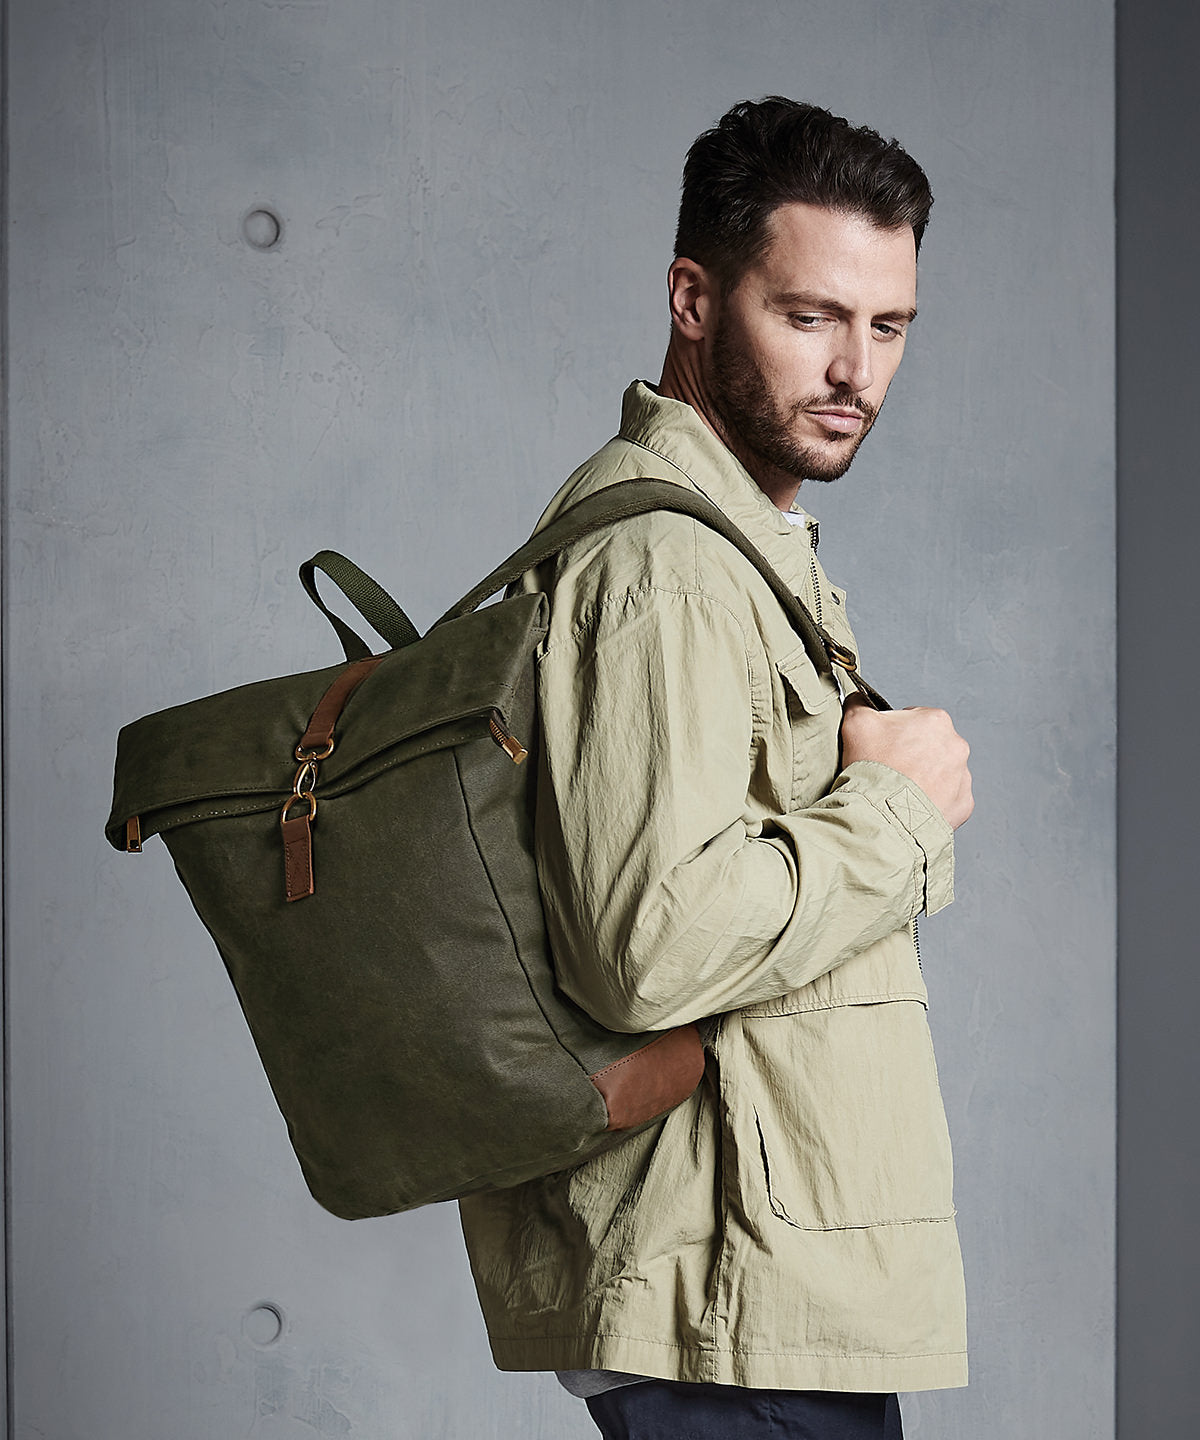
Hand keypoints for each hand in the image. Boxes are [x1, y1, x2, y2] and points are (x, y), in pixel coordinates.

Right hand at [840, 693, 973, 829]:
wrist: (884, 816)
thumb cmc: (874, 769)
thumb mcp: (856, 724)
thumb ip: (859, 704)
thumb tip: (858, 698)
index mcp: (936, 721)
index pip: (914, 720)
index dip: (895, 734)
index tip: (883, 748)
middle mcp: (957, 745)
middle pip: (931, 746)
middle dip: (913, 755)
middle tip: (891, 770)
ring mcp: (963, 777)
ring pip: (942, 772)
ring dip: (925, 778)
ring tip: (901, 791)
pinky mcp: (963, 804)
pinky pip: (949, 799)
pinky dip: (933, 801)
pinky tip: (913, 805)